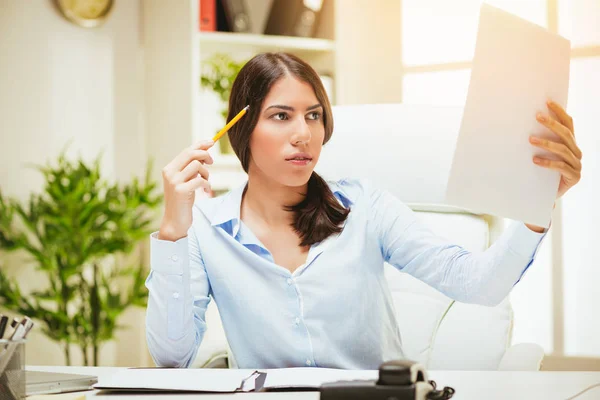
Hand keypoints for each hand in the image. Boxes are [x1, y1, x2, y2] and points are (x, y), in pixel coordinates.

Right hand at [158, 140, 213, 240]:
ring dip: (206, 173)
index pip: (186, 151)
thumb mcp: (185, 181)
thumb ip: (191, 167)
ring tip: (205, 182)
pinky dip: (207, 184)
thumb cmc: (183, 200)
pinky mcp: (181, 191)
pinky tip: (206, 191)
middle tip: (212, 162)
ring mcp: (174, 182)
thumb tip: (204, 151)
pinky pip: (200, 180)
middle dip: (205, 155)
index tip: (212, 142)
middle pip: (191, 154)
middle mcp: (169, 173)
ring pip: (197, 166)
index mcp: (169, 168)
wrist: (175, 221)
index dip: (200, 145)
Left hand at [525, 100, 582, 232]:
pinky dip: (547, 163)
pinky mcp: (573, 177)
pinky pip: (560, 167)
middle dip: (551, 124)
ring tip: (530, 139)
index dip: (559, 112)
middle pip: (566, 134)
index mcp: (571, 144)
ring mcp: (577, 165)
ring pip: (562, 150)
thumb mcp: (541, 154)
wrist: (546, 196)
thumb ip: (539, 141)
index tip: (547, 102)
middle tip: (537, 116)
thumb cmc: (542, 172)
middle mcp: (577, 152)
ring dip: (546, 143)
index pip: (568, 123)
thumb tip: (521, 124)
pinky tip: (535, 160)